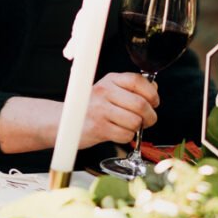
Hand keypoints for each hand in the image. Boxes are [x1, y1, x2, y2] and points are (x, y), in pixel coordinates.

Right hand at [0, 72, 158, 153]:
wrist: (62, 122)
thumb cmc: (90, 107)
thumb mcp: (109, 90)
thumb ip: (130, 89)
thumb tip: (154, 88)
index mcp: (110, 80)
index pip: (138, 81)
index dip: (152, 93)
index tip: (154, 102)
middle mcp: (104, 91)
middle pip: (141, 104)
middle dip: (150, 116)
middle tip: (148, 120)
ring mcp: (100, 109)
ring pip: (135, 121)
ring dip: (138, 128)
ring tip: (130, 126)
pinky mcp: (97, 127)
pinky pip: (125, 135)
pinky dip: (127, 137)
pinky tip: (118, 132)